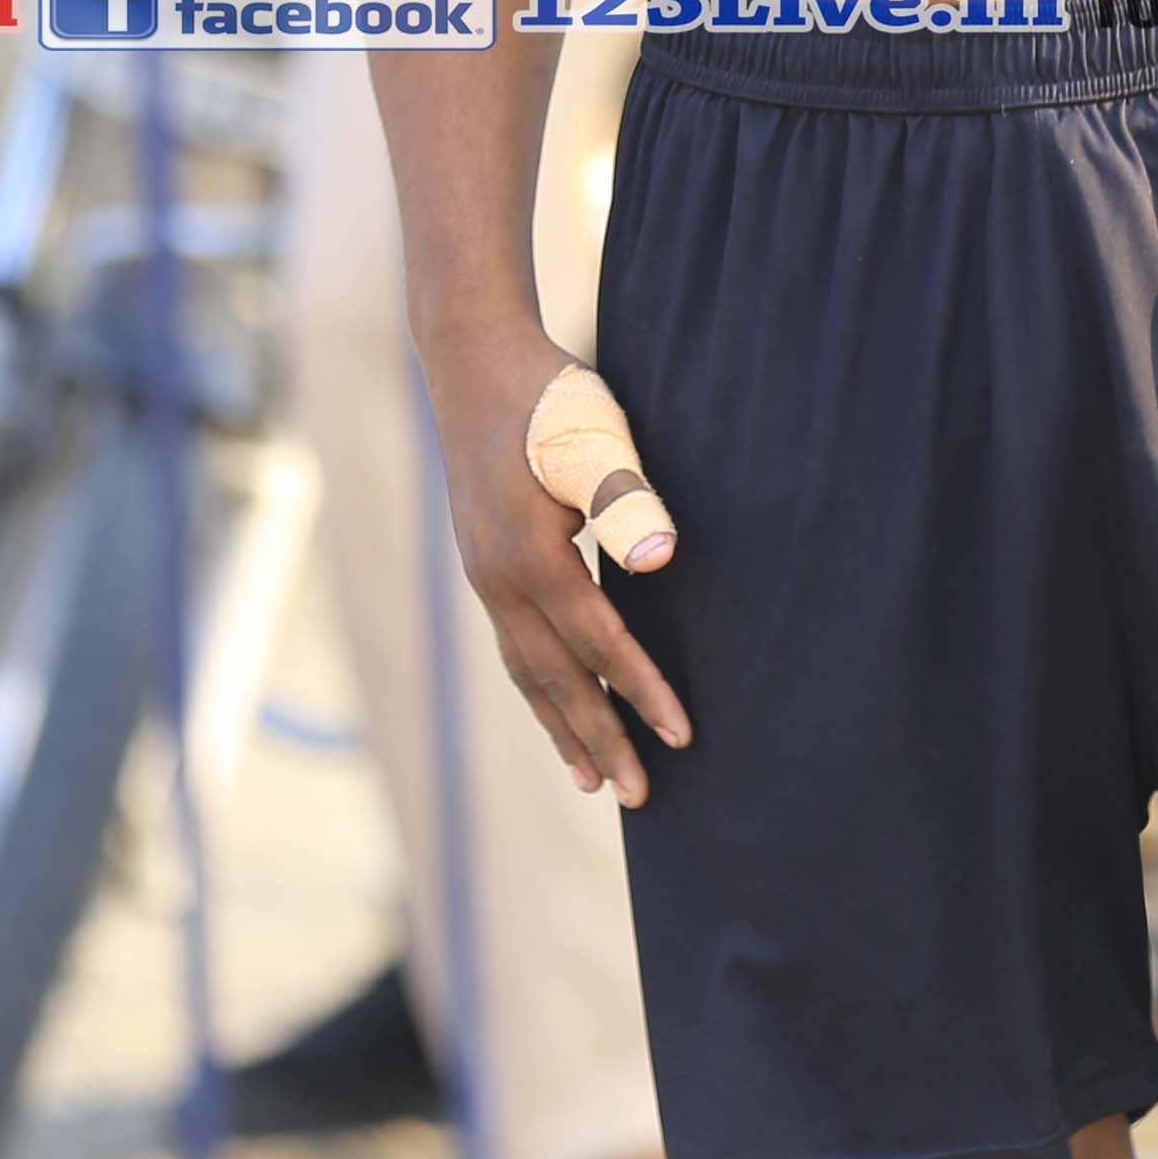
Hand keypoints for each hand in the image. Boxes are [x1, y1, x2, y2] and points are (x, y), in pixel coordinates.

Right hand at [430, 340, 695, 806]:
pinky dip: (539, 690)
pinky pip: (514, 648)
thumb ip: (624, 497)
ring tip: (593, 780)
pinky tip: (557, 708)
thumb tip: (659, 563)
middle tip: (640, 798)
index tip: (682, 738)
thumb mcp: (594, 433)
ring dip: (563, 728)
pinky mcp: (485, 566)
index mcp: (530, 556)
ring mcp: (484, 577)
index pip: (598, 643)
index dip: (641, 692)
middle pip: (555, 679)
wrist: (474, 361)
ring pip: (527, 672)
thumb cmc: (550, 396)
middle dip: (599, 738)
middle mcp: (497, 580)